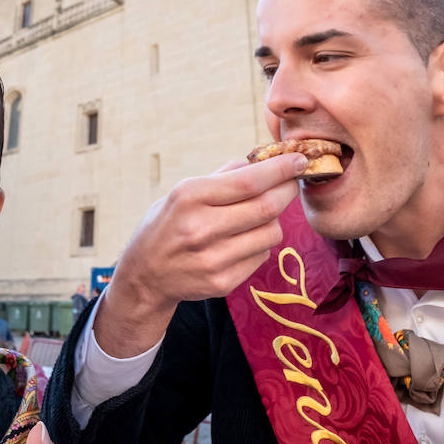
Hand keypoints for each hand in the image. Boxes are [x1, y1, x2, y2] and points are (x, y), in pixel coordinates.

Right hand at [94, 153, 304, 356]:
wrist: (144, 276)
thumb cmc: (167, 225)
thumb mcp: (182, 192)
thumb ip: (222, 177)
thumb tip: (261, 160)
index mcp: (190, 197)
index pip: (249, 182)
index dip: (280, 170)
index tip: (298, 160)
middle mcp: (201, 228)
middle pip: (266, 207)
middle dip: (288, 191)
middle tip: (293, 182)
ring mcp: (213, 259)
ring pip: (271, 233)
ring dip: (274, 219)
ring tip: (258, 215)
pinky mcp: (223, 282)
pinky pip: (261, 256)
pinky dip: (261, 243)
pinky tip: (244, 239)